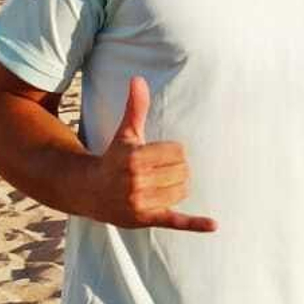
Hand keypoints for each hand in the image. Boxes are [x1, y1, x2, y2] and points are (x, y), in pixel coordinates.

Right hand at [87, 77, 215, 231]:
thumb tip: (138, 79)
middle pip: (183, 171)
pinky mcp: (147, 219)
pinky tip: (214, 225)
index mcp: (135, 158)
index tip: (157, 156)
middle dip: (175, 169)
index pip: (178, 151)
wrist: (90, 191)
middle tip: (159, 171)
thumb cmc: (114, 158)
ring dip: (177, 187)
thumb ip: (135, 107)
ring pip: (182, 191)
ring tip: (160, 185)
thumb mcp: (125, 133)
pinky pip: (175, 221)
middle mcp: (137, 181)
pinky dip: (195, 224)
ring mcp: (141, 202)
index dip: (172, 152)